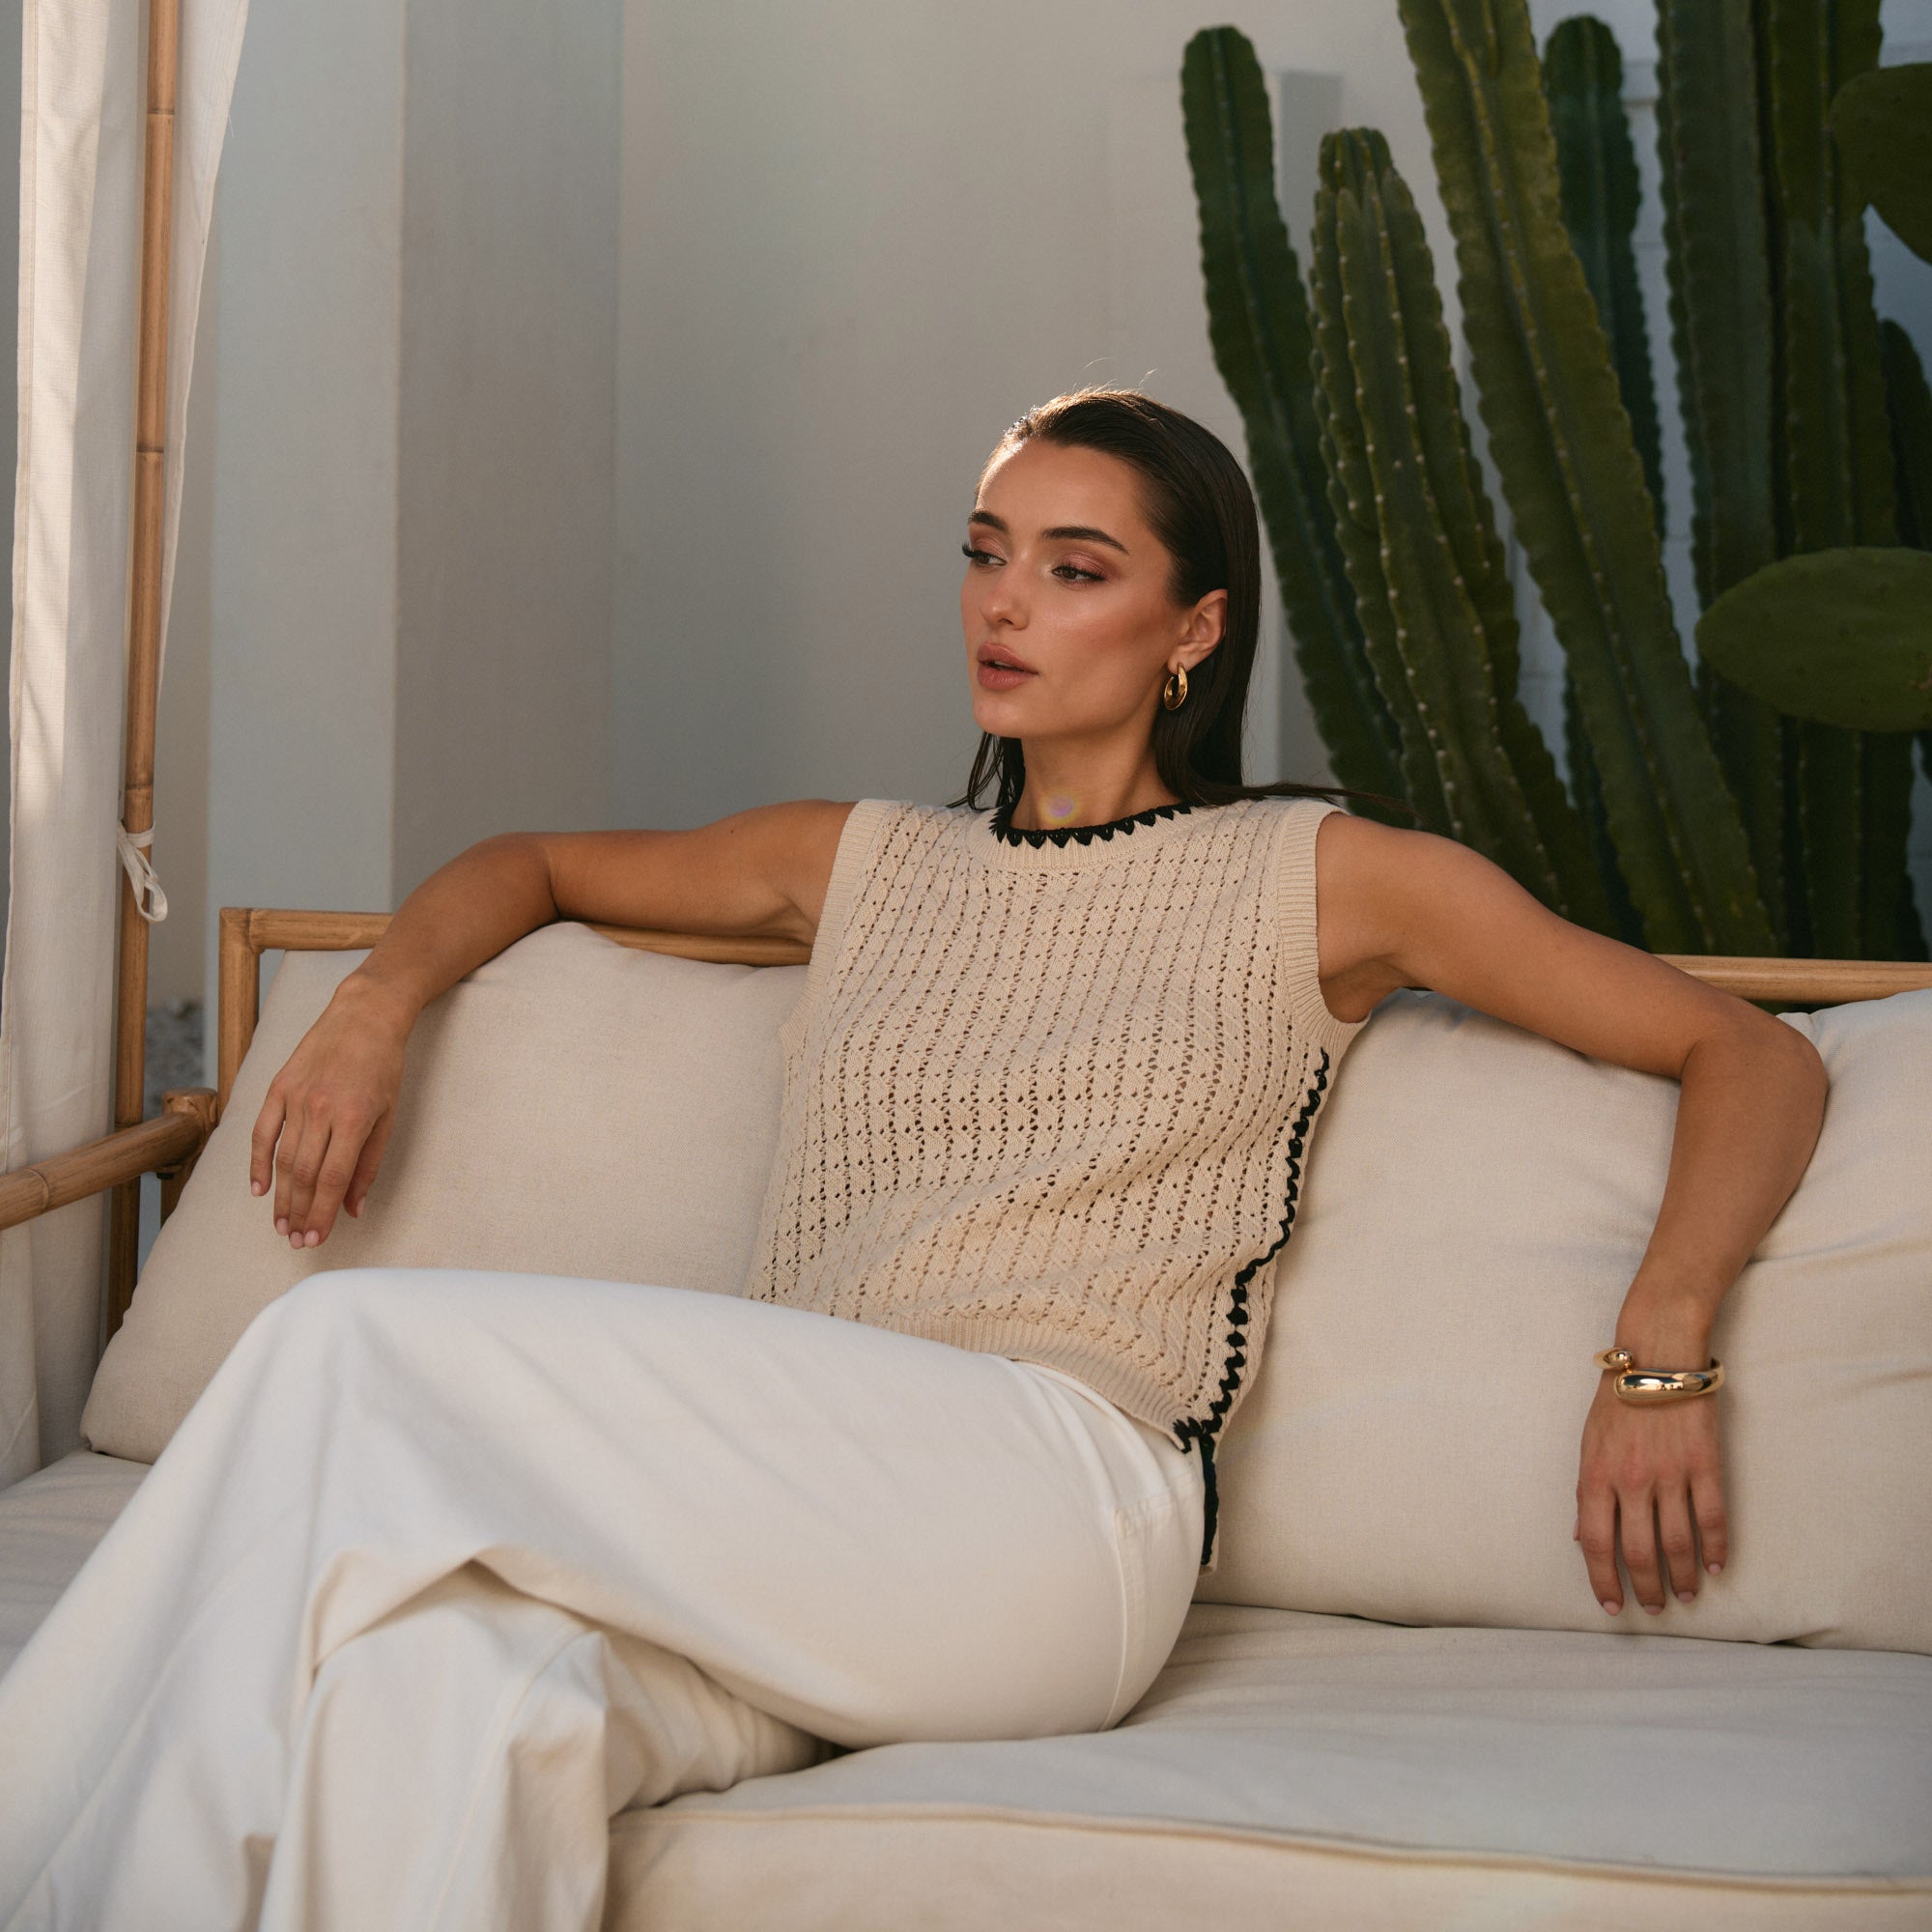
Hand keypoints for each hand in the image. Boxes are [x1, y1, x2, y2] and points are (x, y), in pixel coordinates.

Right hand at [250, 978, 410, 1249]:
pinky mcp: (278, 1086)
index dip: (323, 1214)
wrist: (363, 1016)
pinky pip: (262, 1132)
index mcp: (354, 1118)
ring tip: (281, 1224)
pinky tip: (259, 1189)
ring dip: (280, 1197)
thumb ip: (368, 1165)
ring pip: (283, 1159)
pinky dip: (258, 1162)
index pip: (333, 1179)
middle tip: (296, 1240)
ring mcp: (296, 1097)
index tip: (316, 1238)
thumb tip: (354, 1208)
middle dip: (300, 1213)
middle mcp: (321, 1109)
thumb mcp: (388, 1116)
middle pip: (304, 1175)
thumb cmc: (383, 1068)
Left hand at [1574, 1377, 1727, 1615]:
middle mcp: (1631, 1480)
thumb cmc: (1616, 1400)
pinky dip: (1716, 1548)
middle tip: (1655, 1607)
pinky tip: (1715, 1567)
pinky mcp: (1704, 1464)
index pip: (1595, 1544)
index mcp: (1596, 1475)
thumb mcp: (1587, 1444)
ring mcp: (1670, 1474)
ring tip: (1685, 1596)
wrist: (1657, 1356)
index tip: (1613, 1606)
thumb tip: (1582, 1539)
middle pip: (1638, 1552)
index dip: (1602, 1580)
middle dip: (1646, 1588)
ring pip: (1678, 1543)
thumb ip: (1586, 1492)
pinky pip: (1712, 1517)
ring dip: (1682, 1577)